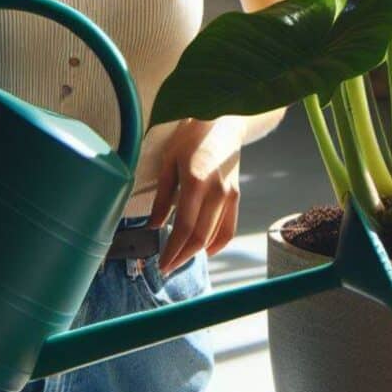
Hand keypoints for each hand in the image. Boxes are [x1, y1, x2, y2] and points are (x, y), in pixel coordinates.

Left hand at [149, 117, 245, 273]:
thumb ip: (163, 198)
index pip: (185, 227)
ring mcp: (230, 195)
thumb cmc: (192, 138)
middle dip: (182, 257)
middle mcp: (217, 191)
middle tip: (166, 267)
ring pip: (215, 236)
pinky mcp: (236, 196)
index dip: (173, 250)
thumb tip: (155, 226)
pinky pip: (229, 228)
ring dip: (197, 252)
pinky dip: (218, 243)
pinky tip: (205, 250)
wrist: (224, 123)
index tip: (161, 264)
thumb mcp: (168, 163)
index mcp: (196, 181)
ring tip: (180, 258)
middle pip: (201, 237)